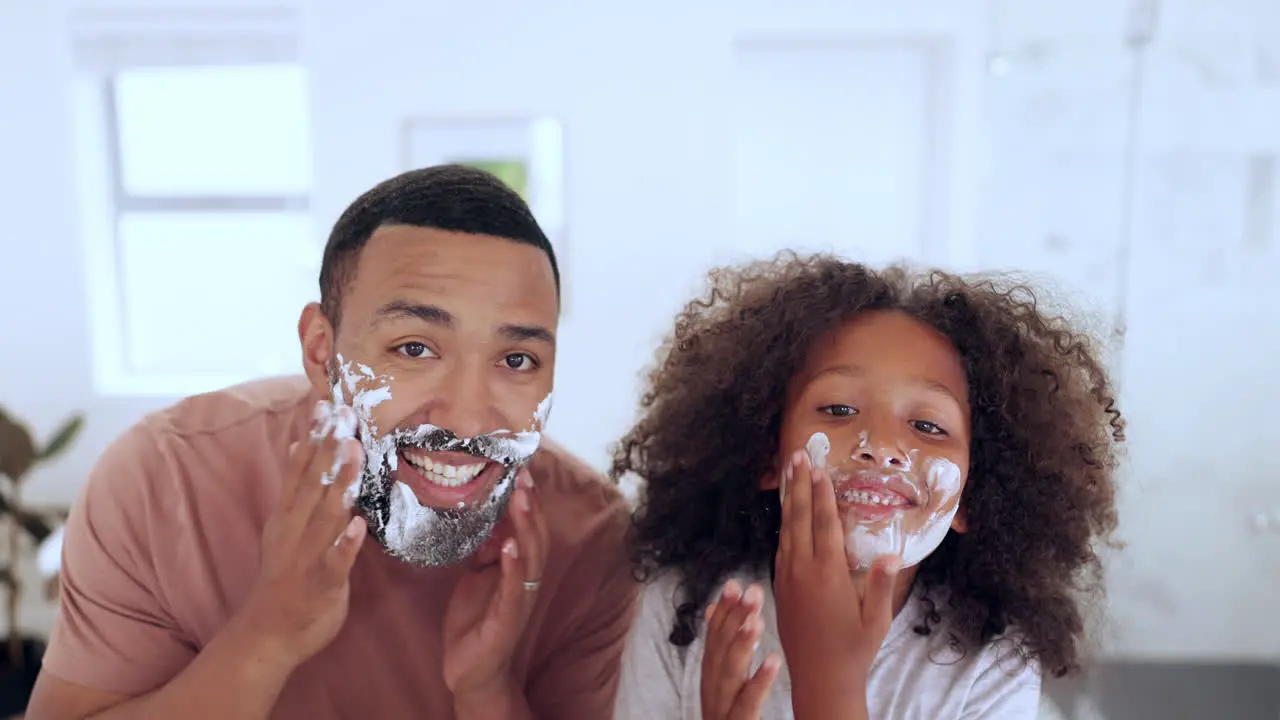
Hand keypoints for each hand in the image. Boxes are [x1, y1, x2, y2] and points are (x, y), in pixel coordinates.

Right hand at [236, 401, 367, 669]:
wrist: (267, 634)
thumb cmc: (285, 576)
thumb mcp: (285, 525)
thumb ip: (296, 486)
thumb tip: (301, 442)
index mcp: (288, 515)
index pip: (300, 469)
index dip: (314, 437)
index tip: (326, 404)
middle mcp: (295, 530)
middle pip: (313, 484)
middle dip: (329, 449)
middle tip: (345, 415)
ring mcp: (306, 556)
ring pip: (327, 516)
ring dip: (340, 485)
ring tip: (355, 454)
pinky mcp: (321, 584)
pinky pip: (335, 562)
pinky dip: (346, 544)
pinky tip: (359, 525)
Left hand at [443, 468, 548, 708]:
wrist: (471, 670)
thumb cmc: (476, 620)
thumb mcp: (478, 574)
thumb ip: (486, 546)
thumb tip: (485, 513)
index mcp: (519, 567)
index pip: (529, 526)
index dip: (528, 499)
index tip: (520, 467)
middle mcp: (525, 579)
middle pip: (535, 535)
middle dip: (530, 504)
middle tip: (522, 473)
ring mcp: (518, 599)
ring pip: (530, 556)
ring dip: (526, 525)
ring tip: (520, 498)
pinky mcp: (506, 620)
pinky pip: (513, 589)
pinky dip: (513, 566)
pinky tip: (509, 546)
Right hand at [699, 580, 780, 719]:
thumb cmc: (731, 717)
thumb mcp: (723, 682)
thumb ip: (719, 648)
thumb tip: (710, 609)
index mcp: (711, 677)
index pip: (713, 638)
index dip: (722, 610)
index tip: (734, 583)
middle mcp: (712, 690)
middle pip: (719, 650)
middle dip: (733, 618)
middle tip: (750, 591)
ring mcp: (721, 709)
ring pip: (728, 674)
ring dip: (741, 644)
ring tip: (756, 619)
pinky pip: (747, 704)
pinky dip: (758, 681)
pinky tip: (773, 660)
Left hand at [774, 450, 899, 716]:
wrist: (819, 679)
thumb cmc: (854, 650)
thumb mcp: (876, 620)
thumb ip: (881, 585)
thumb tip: (892, 554)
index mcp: (827, 574)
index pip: (824, 524)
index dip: (822, 495)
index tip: (819, 469)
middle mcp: (802, 571)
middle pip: (799, 519)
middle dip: (799, 486)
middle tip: (797, 456)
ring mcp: (787, 579)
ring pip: (786, 531)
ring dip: (789, 501)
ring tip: (789, 475)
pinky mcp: (780, 588)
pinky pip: (780, 549)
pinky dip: (784, 527)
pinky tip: (787, 517)